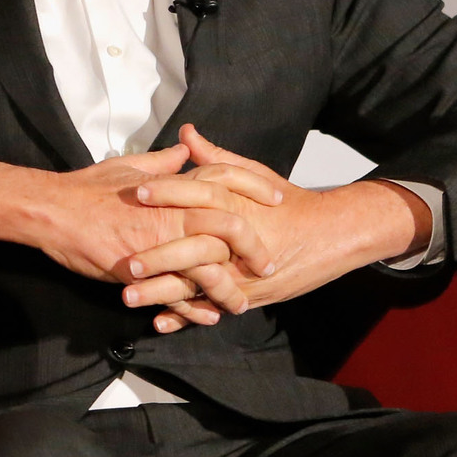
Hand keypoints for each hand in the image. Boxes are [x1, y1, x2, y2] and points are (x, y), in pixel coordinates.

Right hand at [0, 143, 275, 314]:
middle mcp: (172, 212)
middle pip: (230, 227)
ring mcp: (158, 243)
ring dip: (229, 289)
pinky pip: (176, 294)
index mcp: (172, 185)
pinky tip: (206, 318)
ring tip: (242, 304)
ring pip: (208, 267)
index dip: (256, 186)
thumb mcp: (129, 166)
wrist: (54, 211)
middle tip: (268, 263)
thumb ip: (163, 161)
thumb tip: (185, 150)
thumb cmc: (87, 188)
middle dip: (254, 248)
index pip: (227, 179)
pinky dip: (194, 310)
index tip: (277, 197)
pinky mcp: (141, 270)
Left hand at [120, 125, 432, 330]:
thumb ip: (215, 157)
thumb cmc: (289, 203)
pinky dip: (186, 317)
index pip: (197, 195)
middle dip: (157, 256)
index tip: (135, 192)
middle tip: (124, 261)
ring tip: (128, 296)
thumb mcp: (253, 175)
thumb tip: (186, 134)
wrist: (333, 233)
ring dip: (161, 293)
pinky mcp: (247, 294)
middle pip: (192, 249)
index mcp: (235, 206)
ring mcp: (241, 272)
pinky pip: (212, 306)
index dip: (166, 192)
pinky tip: (158, 322)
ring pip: (197, 285)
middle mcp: (237, 242)